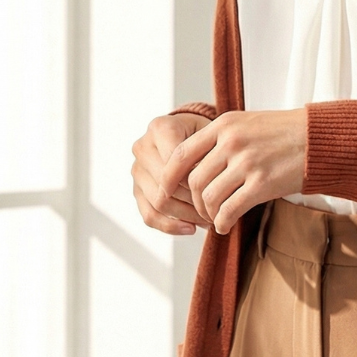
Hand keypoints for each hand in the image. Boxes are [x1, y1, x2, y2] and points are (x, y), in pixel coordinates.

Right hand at [132, 112, 213, 234]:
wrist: (193, 135)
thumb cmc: (208, 136)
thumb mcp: (214, 136)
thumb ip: (209, 154)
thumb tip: (210, 188)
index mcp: (160, 127)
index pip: (177, 163)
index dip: (198, 181)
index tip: (219, 192)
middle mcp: (143, 147)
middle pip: (167, 185)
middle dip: (194, 201)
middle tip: (218, 211)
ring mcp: (137, 169)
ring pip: (159, 203)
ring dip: (187, 216)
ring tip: (209, 220)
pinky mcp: (137, 189)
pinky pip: (149, 215)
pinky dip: (170, 227)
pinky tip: (192, 229)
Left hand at [159, 109, 307, 235]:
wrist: (320, 139)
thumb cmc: (285, 133)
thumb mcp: (247, 123)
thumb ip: (220, 139)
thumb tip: (194, 165)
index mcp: (224, 125)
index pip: (181, 154)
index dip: (168, 177)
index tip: (166, 192)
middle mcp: (232, 142)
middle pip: (194, 180)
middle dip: (193, 202)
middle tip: (201, 211)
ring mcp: (247, 163)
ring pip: (210, 197)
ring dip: (208, 214)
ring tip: (215, 218)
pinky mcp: (263, 183)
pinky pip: (230, 209)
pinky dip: (222, 222)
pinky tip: (225, 226)